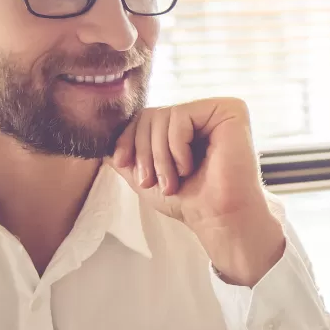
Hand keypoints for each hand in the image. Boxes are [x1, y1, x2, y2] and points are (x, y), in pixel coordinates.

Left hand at [111, 98, 284, 285]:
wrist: (218, 220)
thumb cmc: (189, 201)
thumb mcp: (146, 174)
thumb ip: (126, 155)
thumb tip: (100, 141)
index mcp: (188, 125)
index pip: (144, 117)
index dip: (128, 140)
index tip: (126, 166)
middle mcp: (204, 113)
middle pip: (151, 114)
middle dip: (143, 152)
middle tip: (150, 181)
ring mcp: (218, 110)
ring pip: (163, 115)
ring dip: (159, 156)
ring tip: (172, 182)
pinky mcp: (230, 111)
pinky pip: (180, 116)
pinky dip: (176, 147)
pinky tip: (190, 167)